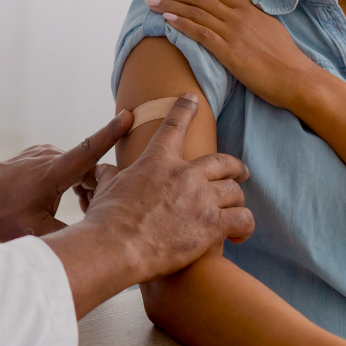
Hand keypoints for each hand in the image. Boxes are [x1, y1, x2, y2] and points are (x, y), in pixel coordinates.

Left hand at [0, 112, 133, 241]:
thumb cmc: (0, 217)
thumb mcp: (36, 233)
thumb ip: (69, 234)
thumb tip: (99, 241)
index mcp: (51, 172)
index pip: (87, 150)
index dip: (110, 134)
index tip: (129, 115)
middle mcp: (49, 156)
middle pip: (89, 168)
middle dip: (101, 188)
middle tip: (98, 212)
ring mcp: (43, 152)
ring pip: (79, 168)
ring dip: (86, 187)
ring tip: (82, 210)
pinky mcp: (40, 154)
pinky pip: (67, 165)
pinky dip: (73, 181)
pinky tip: (67, 201)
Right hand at [80, 95, 253, 283]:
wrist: (117, 246)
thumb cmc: (108, 218)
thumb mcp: (106, 188)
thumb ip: (110, 175)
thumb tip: (101, 171)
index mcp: (157, 160)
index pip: (174, 126)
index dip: (185, 109)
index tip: (193, 99)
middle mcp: (184, 174)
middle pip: (222, 162)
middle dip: (236, 167)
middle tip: (241, 172)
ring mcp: (201, 199)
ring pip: (235, 192)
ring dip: (237, 200)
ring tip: (237, 209)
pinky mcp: (212, 226)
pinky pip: (242, 219)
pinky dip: (244, 227)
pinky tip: (239, 235)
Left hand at [144, 0, 318, 108]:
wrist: (299, 79)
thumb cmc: (286, 60)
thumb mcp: (269, 30)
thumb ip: (251, 19)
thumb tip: (239, 13)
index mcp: (249, 9)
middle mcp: (239, 16)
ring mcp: (234, 32)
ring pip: (196, 11)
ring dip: (170, 5)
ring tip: (151, 2)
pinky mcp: (230, 52)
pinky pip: (201, 33)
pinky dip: (182, 24)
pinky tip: (166, 20)